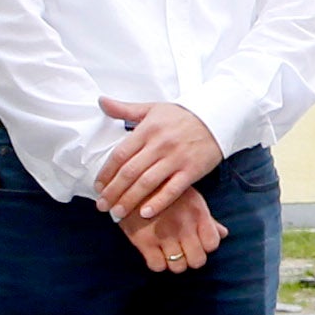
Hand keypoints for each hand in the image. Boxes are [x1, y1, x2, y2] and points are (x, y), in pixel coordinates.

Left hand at [92, 97, 225, 227]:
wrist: (217, 116)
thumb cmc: (183, 115)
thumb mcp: (152, 108)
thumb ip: (125, 109)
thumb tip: (102, 101)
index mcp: (147, 130)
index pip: (120, 154)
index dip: (106, 173)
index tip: (98, 186)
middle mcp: (160, 145)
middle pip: (130, 172)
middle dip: (113, 191)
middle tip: (102, 205)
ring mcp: (176, 158)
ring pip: (147, 183)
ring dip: (130, 200)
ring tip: (117, 213)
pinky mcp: (192, 170)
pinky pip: (172, 190)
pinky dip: (158, 202)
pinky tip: (145, 212)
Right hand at [119, 192, 223, 274]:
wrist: (130, 180)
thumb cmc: (164, 189)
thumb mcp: (190, 197)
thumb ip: (207, 219)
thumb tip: (223, 234)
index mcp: (198, 213)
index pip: (212, 244)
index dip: (205, 246)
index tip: (196, 242)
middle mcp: (183, 226)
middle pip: (198, 261)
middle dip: (191, 258)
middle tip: (182, 251)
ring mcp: (164, 235)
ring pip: (178, 267)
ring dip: (174, 262)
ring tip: (168, 252)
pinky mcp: (144, 241)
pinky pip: (157, 266)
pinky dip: (157, 263)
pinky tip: (154, 253)